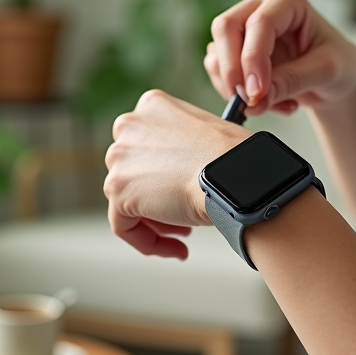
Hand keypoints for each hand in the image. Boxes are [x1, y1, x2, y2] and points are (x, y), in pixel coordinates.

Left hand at [104, 90, 248, 258]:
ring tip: (185, 234)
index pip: (145, 143)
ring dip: (156, 222)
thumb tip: (180, 169)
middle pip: (133, 171)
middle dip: (157, 197)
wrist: (236, 175)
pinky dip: (148, 242)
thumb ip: (182, 144)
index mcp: (152, 105)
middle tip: (183, 215)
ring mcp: (120, 158)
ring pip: (127, 200)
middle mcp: (129, 126)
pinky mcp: (118, 190)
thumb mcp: (206, 132)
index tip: (181, 188)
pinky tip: (177, 249)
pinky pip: (124, 226)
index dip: (163, 172)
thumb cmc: (236, 157)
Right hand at [205, 0, 355, 116]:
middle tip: (248, 102)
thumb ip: (291, 82)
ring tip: (276, 104)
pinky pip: (218, 72)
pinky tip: (269, 102)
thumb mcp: (326, 72)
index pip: (259, 23)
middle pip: (226, 27)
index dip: (252, 59)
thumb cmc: (338, 64)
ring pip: (217, 53)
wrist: (333, 77)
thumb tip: (254, 100)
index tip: (256, 94)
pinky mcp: (231, 49)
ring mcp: (241, 25)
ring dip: (238, 88)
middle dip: (233, 70)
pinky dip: (238, 95)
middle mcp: (259, 4)